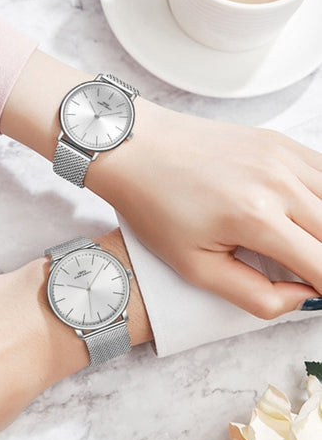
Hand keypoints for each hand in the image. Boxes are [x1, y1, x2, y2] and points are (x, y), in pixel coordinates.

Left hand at [1, 51, 320, 319]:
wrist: (136, 149)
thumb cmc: (155, 206)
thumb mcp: (194, 267)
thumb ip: (254, 294)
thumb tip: (302, 298)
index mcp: (256, 218)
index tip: (315, 295)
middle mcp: (278, 181)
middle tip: (305, 272)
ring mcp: (281, 155)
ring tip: (302, 247)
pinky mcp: (278, 141)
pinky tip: (305, 214)